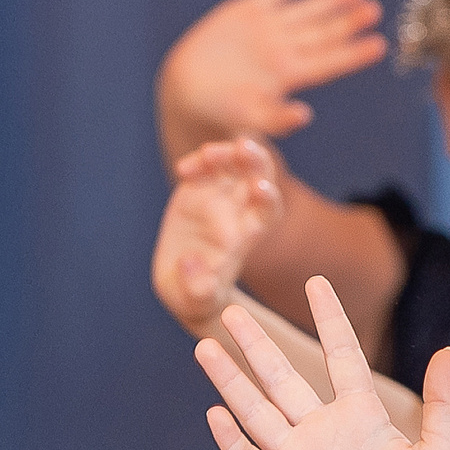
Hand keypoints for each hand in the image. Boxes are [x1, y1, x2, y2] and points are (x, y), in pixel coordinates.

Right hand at [153, 138, 283, 332]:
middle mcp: (238, 212)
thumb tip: (191, 264)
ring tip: (208, 154)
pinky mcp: (197, 190)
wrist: (183, 285)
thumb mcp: (196, 300)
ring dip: (226, 154)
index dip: (266, 200)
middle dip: (255, 162)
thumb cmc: (196, 297)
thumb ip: (198, 289)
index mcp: (246, 238)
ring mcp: (219, 198)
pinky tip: (184, 169)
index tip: (260, 189)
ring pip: (233, 166)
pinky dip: (198, 162)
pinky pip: (203, 167)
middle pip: (257, 178)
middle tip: (244, 148)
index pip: (267, 213)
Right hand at [158, 0, 386, 144]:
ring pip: (306, 10)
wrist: (187, 93)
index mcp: (289, 75)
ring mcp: (266, 29)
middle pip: (324, 33)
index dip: (354, 53)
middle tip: (375, 10)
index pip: (330, 62)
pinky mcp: (244, 13)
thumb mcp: (249, 119)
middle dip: (349, 21)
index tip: (380, 44)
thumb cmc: (220, 113)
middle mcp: (283, 50)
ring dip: (330, 0)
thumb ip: (276, 119)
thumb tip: (304, 115)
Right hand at [198, 277, 449, 449]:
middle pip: (282, 377)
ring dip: (230, 382)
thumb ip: (444, 404)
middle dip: (257, 345)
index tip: (317, 283)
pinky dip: (231, 440)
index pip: (342, 356)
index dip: (330, 319)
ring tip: (206, 347)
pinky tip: (215, 413)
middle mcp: (323, 432)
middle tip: (233, 310)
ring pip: (256, 411)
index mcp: (362, 417)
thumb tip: (446, 352)